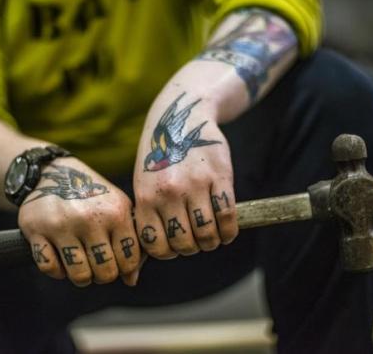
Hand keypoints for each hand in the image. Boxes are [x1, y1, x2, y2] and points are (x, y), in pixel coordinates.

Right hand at [18, 157, 140, 286]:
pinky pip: (50, 268)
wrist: (53, 173)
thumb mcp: (117, 209)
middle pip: (105, 272)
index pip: (129, 260)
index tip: (116, 262)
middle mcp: (90, 218)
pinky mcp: (36, 229)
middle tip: (97, 266)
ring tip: (81, 266)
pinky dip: (56, 270)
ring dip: (81, 277)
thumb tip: (131, 280)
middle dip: (102, 275)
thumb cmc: (92, 195)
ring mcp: (62, 224)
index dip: (124, 268)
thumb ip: (129, 242)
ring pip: (79, 275)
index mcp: (116, 213)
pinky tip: (61, 259)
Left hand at [133, 92, 237, 257]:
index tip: (175, 247)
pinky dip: (229, 232)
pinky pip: (228, 217)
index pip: (156, 245)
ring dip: (212, 242)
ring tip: (212, 237)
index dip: (168, 252)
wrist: (181, 118)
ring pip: (207, 234)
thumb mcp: (143, 183)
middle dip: (192, 248)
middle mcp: (169, 193)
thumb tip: (146, 255)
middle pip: (184, 243)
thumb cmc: (160, 157)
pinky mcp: (220, 177)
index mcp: (147, 197)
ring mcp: (196, 185)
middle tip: (196, 242)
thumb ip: (147, 214)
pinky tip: (227, 231)